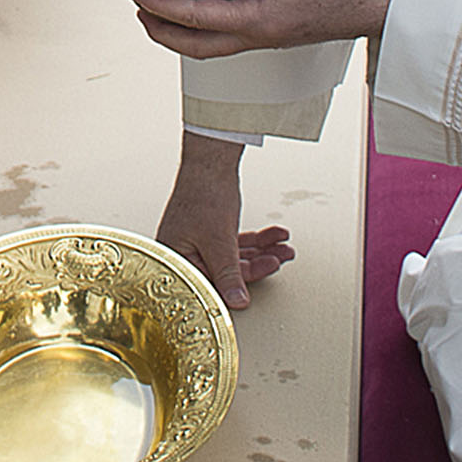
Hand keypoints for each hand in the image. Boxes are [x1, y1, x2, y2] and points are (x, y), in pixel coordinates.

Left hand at [129, 0, 398, 58]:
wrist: (393, 6)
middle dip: (164, 30)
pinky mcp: (285, 26)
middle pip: (199, 45)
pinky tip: (210, 5)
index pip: (198, 18)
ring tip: (162, 10)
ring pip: (216, 43)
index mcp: (262, 21)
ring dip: (184, 31)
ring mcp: (274, 34)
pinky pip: (234, 33)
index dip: (163, 5)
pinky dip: (209, 25)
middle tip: (138, 9)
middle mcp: (263, 34)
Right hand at [157, 134, 293, 310]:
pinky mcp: (212, 233)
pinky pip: (237, 244)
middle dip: (259, 263)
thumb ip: (229, 273)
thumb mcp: (219, 240)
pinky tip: (274, 237)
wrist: (209, 161)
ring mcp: (200, 243)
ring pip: (236, 256)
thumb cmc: (203, 194)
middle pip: (227, 271)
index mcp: (177, 258)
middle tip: (279, 259)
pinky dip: (257, 241)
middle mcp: (186, 253)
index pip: (210, 284)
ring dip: (263, 251)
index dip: (239, 285)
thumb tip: (238, 300)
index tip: (261, 282)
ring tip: (284, 248)